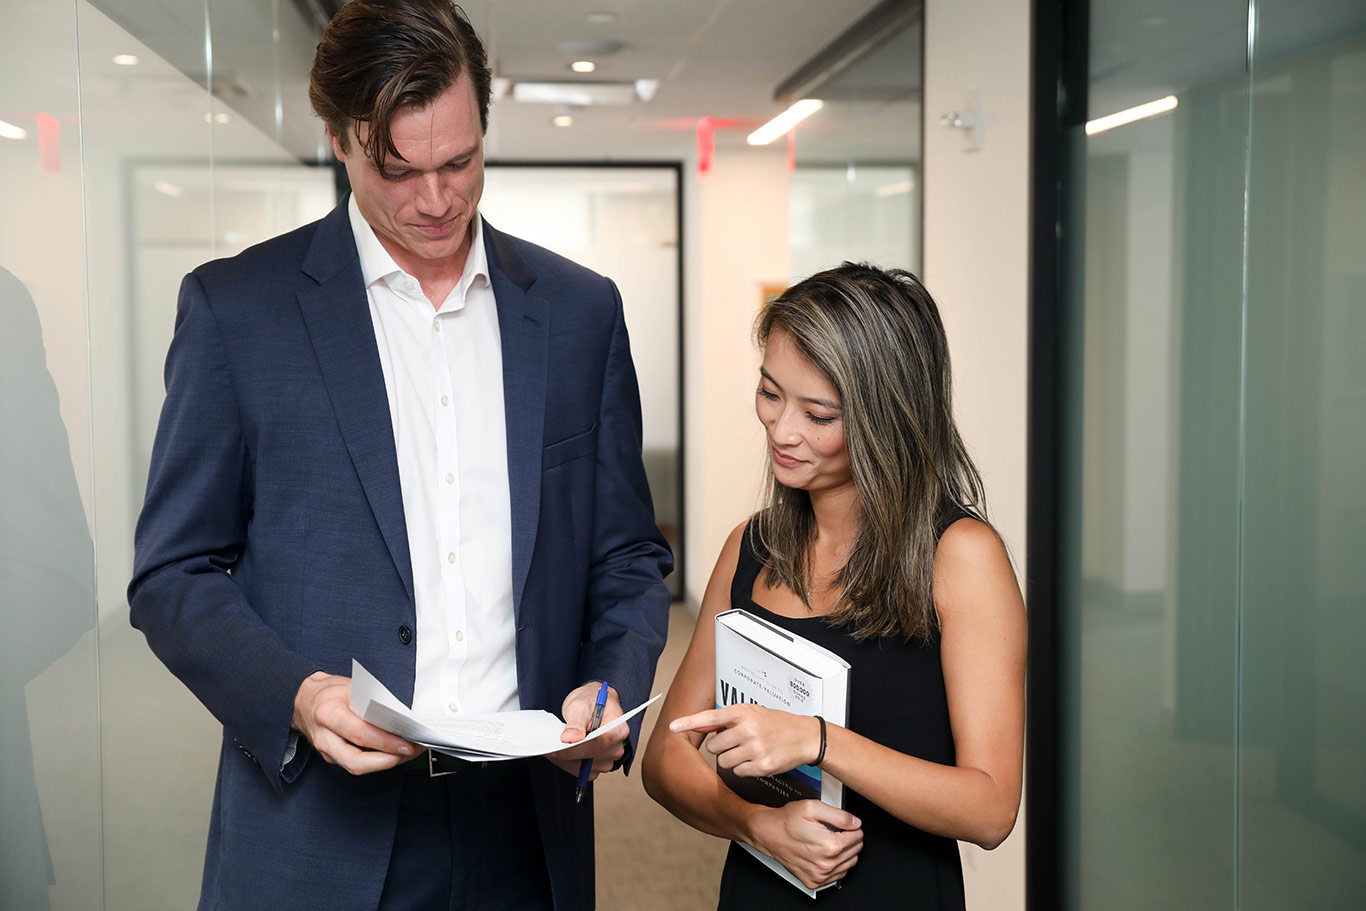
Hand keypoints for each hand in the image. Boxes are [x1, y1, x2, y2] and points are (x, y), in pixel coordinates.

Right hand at [291, 671, 417, 774]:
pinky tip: (392, 753)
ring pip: (356, 767)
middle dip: (387, 760)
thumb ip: (372, 703)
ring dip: (385, 763)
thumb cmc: (329, 692)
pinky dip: (376, 761)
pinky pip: (356, 764)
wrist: (305, 700)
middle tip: (409, 752)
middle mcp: (325, 738)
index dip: (386, 742)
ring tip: (407, 753)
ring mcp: (327, 751)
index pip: (360, 734)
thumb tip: (400, 717)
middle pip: (356, 761)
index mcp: (328, 714)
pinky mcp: (332, 757)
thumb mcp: (352, 688)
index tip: (407, 743)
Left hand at [546, 682, 626, 779]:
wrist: (592, 704)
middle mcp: (616, 747)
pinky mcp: (598, 766)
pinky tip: (563, 750)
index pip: (596, 745)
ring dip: (567, 759)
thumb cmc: (590, 701)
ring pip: (583, 768)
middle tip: (551, 743)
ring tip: (558, 743)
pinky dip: (568, 763)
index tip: (557, 747)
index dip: (574, 748)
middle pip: (590, 759)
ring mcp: (608, 759)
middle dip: (567, 754)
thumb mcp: (581, 705)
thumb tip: (570, 738)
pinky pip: (580, 771)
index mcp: (618, 729)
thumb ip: (576, 723)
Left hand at [669, 705, 820, 777]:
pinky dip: (744, 769)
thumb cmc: (776, 723)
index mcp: (742, 713)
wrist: (804, 736)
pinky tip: (755, 760)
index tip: (673, 726)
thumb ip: (724, 719)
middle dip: (721, 747)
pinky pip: (738, 772)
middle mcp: (747, 729)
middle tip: (736, 742)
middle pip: (713, 746)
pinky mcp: (761, 766)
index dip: (689, 722)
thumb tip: (699, 723)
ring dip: (731, 759)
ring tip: (747, 751)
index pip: (709, 716)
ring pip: (723, 761)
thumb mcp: (751, 713)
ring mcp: (754, 748)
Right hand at [749, 800, 862, 890]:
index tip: (845, 824)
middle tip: (836, 830)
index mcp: (829, 845)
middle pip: (856, 850)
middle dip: (849, 838)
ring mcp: (820, 875)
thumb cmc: (786, 821)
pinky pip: (838, 875)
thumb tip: (855, 822)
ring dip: (844, 852)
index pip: (858, 836)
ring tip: (829, 841)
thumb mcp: (813, 807)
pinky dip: (836, 864)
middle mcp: (826, 864)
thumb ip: (839, 815)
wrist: (768, 834)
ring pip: (850, 863)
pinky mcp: (814, 881)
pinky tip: (826, 853)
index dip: (852, 827)